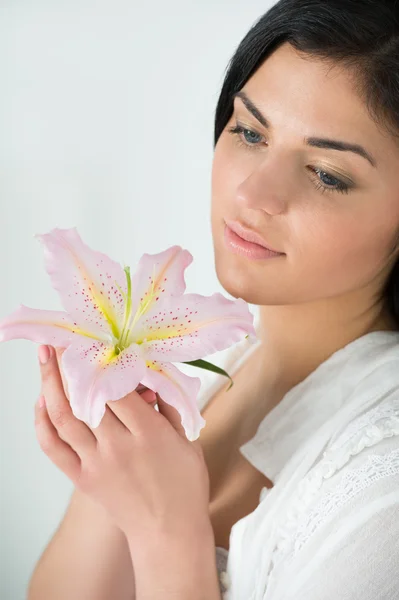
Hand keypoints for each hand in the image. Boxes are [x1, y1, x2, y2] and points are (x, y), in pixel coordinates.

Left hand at [34, 344, 211, 545]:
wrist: (169, 533)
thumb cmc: (184, 485)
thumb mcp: (187, 439)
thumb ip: (170, 404)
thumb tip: (152, 371)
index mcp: (148, 434)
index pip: (118, 387)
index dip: (105, 361)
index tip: (97, 340)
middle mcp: (118, 446)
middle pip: (86, 396)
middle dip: (71, 363)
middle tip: (63, 338)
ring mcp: (96, 463)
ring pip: (64, 417)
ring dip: (50, 384)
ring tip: (45, 357)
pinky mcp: (82, 478)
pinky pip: (53, 447)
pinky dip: (42, 422)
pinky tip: (41, 401)